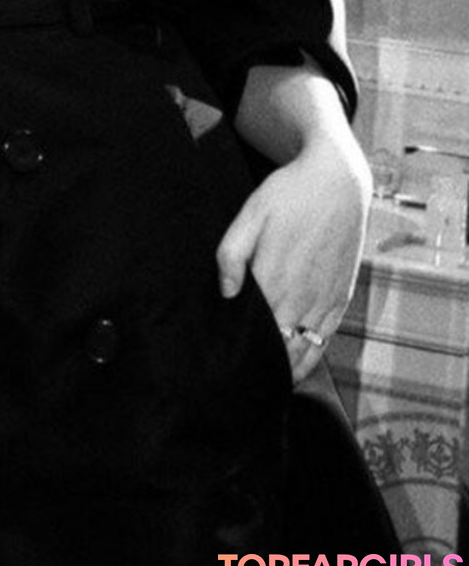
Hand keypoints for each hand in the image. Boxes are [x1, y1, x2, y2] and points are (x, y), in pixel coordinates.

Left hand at [216, 135, 370, 382]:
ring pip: (302, 351)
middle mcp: (301, 295)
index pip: (253, 329)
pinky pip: (325, 340)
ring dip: (284, 370)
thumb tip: (226, 294)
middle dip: (258, 363)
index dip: (239, 347)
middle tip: (235, 379)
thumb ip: (231, 255)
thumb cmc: (289, 195)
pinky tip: (294, 371)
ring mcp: (324, 300)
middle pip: (277, 347)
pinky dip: (309, 360)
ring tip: (261, 383)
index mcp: (274, 278)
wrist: (337, 182)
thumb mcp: (251, 214)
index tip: (223, 362)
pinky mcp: (341, 298)